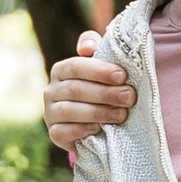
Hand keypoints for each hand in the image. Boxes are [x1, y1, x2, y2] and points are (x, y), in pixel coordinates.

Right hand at [45, 28, 136, 161]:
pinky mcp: (54, 133)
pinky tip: (98, 129)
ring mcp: (50, 113)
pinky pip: (62, 132)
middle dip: (105, 93)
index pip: (76, 66)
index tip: (122, 76)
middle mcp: (52, 90)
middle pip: (75, 89)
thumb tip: (86, 48)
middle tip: (129, 97)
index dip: (99, 71)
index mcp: (62, 70)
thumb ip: (96, 48)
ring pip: (69, 111)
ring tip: (121, 114)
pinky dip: (80, 130)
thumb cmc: (102, 87)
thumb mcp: (102, 66)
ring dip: (97, 112)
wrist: (98, 124)